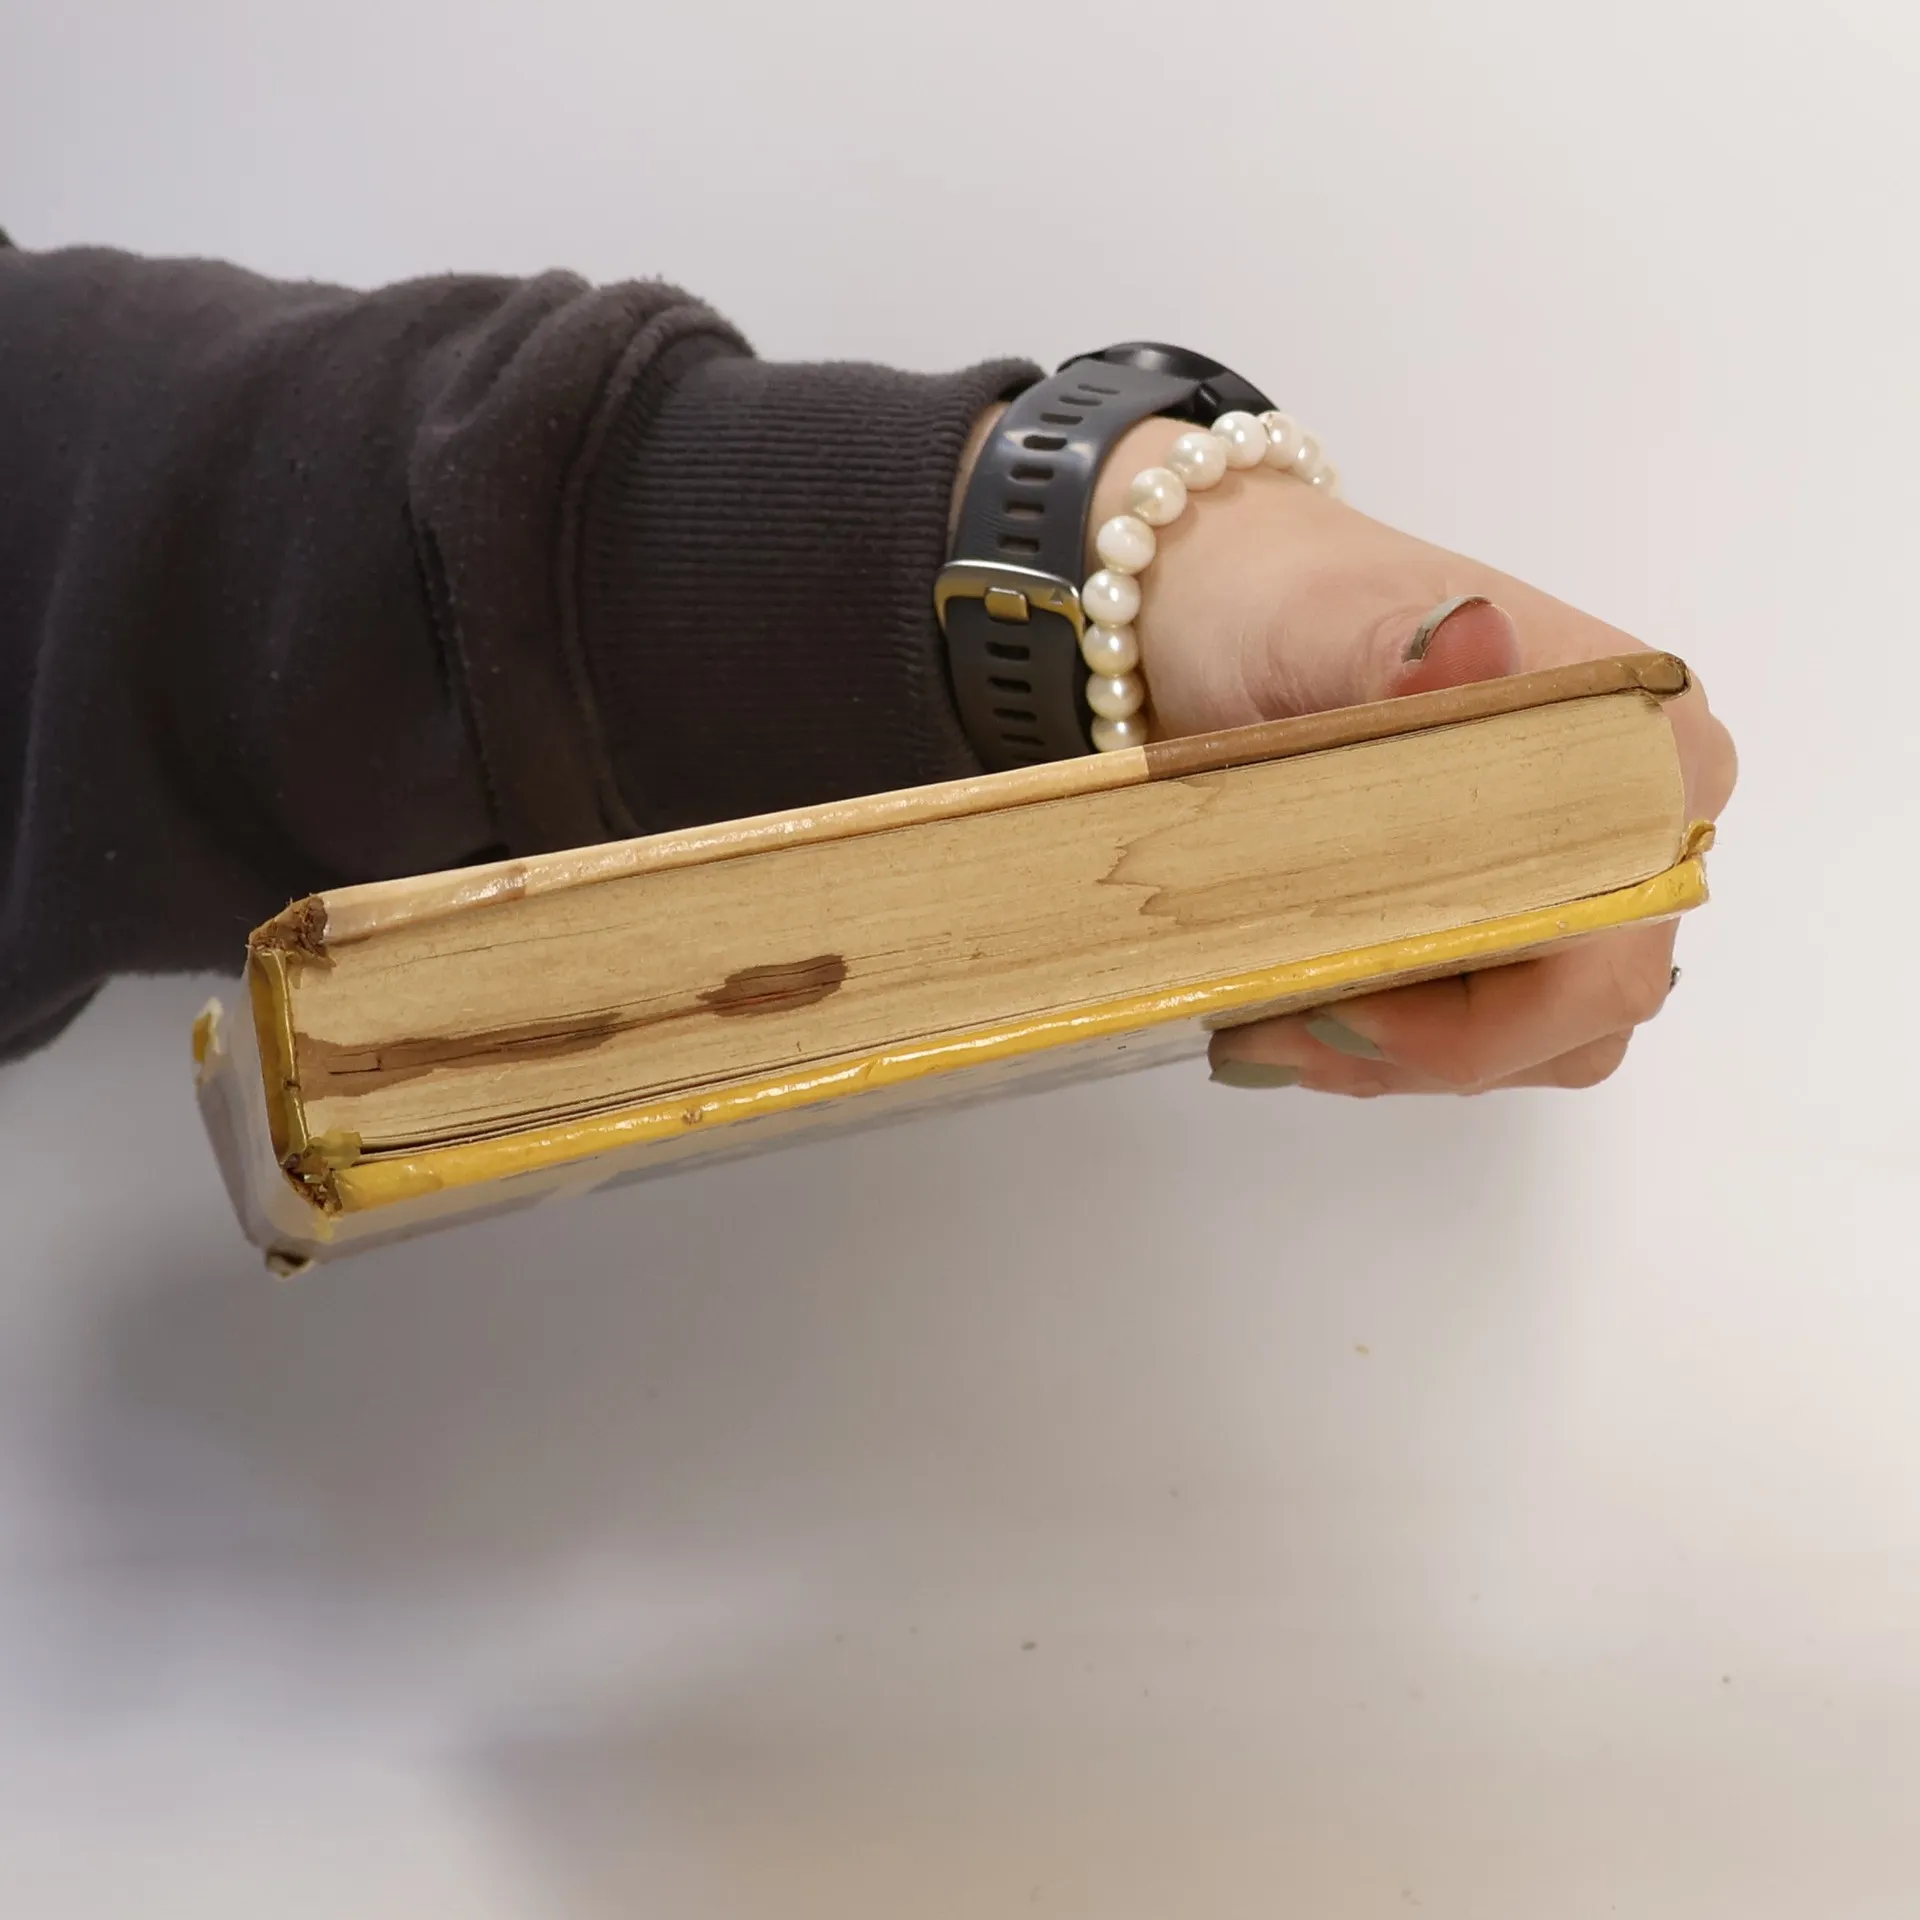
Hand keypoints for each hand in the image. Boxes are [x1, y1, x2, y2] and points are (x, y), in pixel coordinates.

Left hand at [1080, 414, 1738, 1096]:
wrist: (1227, 600)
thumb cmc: (1276, 602)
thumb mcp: (1316, 618)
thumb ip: (1396, 643)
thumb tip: (1475, 643)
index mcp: (1640, 737)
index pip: (1610, 941)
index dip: (1483, 1014)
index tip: (1336, 1002)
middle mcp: (1643, 813)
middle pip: (1580, 1010)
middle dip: (1427, 1047)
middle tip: (1272, 1031)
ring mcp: (1588, 867)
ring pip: (1539, 1035)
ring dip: (1406, 1056)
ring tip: (1269, 1026)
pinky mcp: (1521, 904)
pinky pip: (1493, 1023)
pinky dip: (1395, 1041)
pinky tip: (1292, 1014)